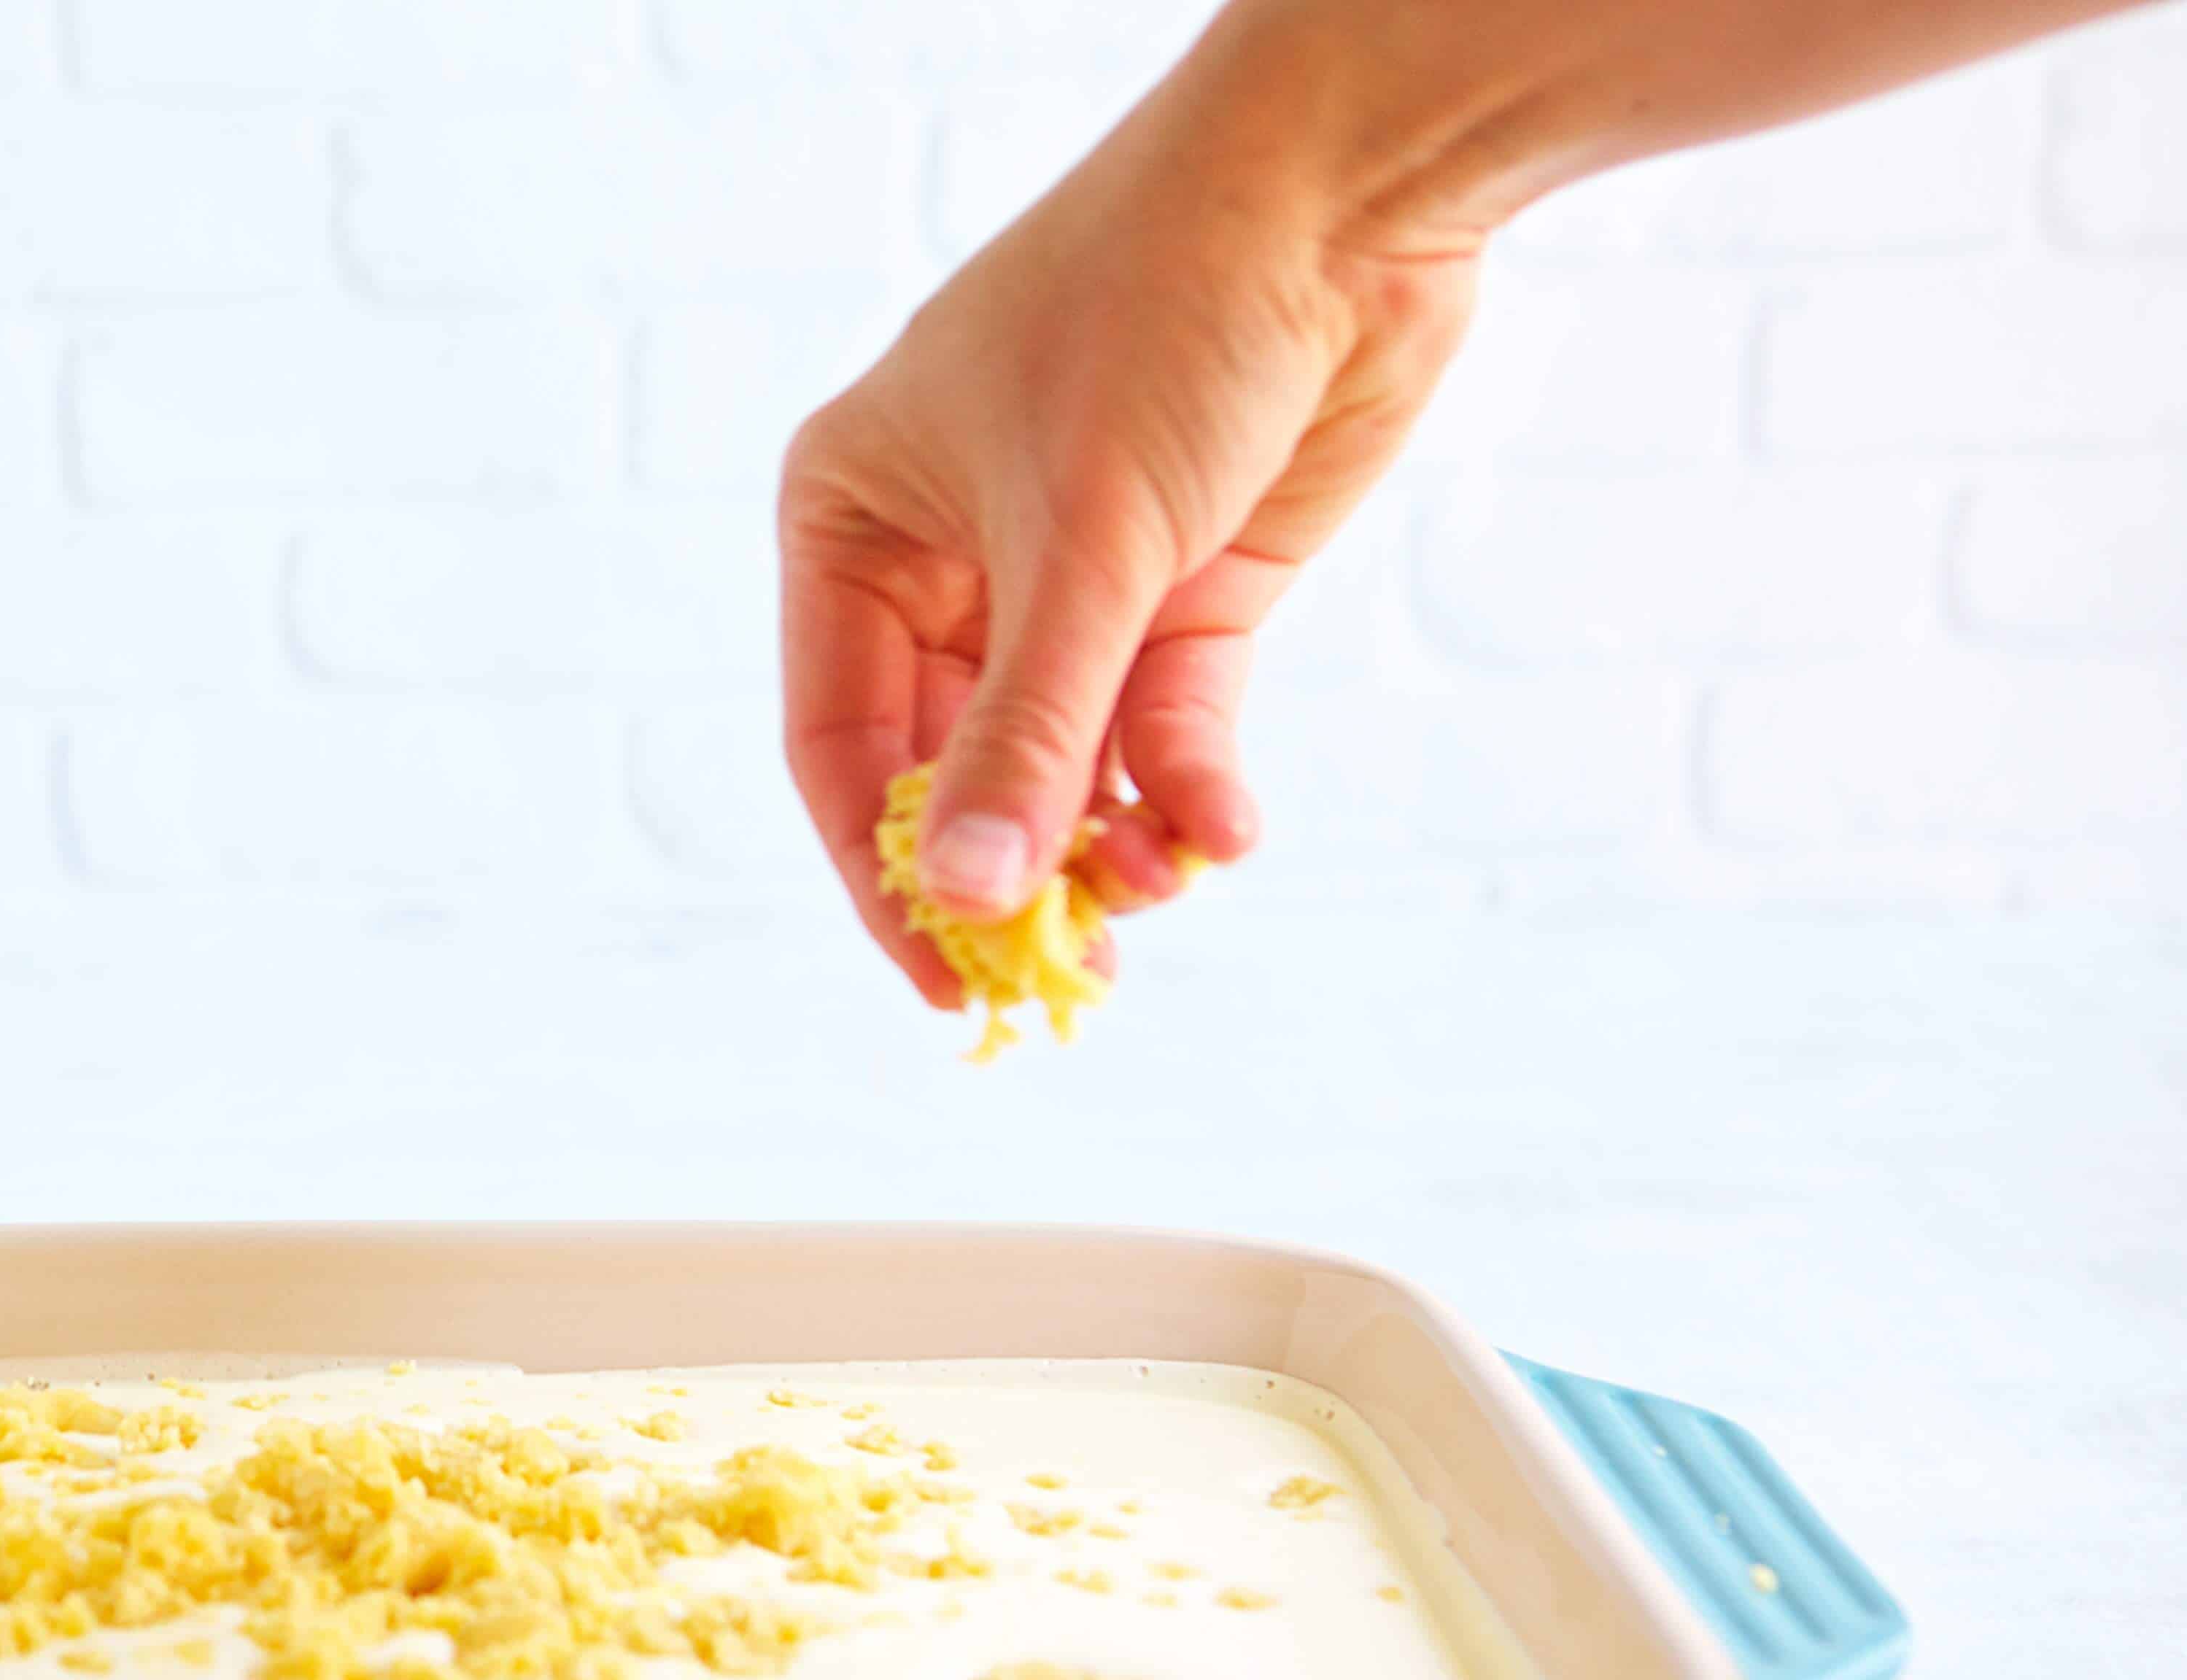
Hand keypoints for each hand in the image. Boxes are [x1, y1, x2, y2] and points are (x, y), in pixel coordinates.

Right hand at [780, 47, 1478, 1004]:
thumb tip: (964, 894)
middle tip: (1067, 970)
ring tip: (1162, 884)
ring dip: (1111, 842)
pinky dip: (1190, 788)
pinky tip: (1223, 829)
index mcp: (856, 523)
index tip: (942, 978)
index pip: (839, 741)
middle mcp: (948, 558)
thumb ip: (1026, 738)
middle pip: (954, 769)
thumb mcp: (1080, 548)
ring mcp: (1070, 580)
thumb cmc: (1163, 312)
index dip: (884, 870)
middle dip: (1015, 868)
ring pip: (1066, 764)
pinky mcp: (1186, 589)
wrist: (1347, 195)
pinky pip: (1165, 726)